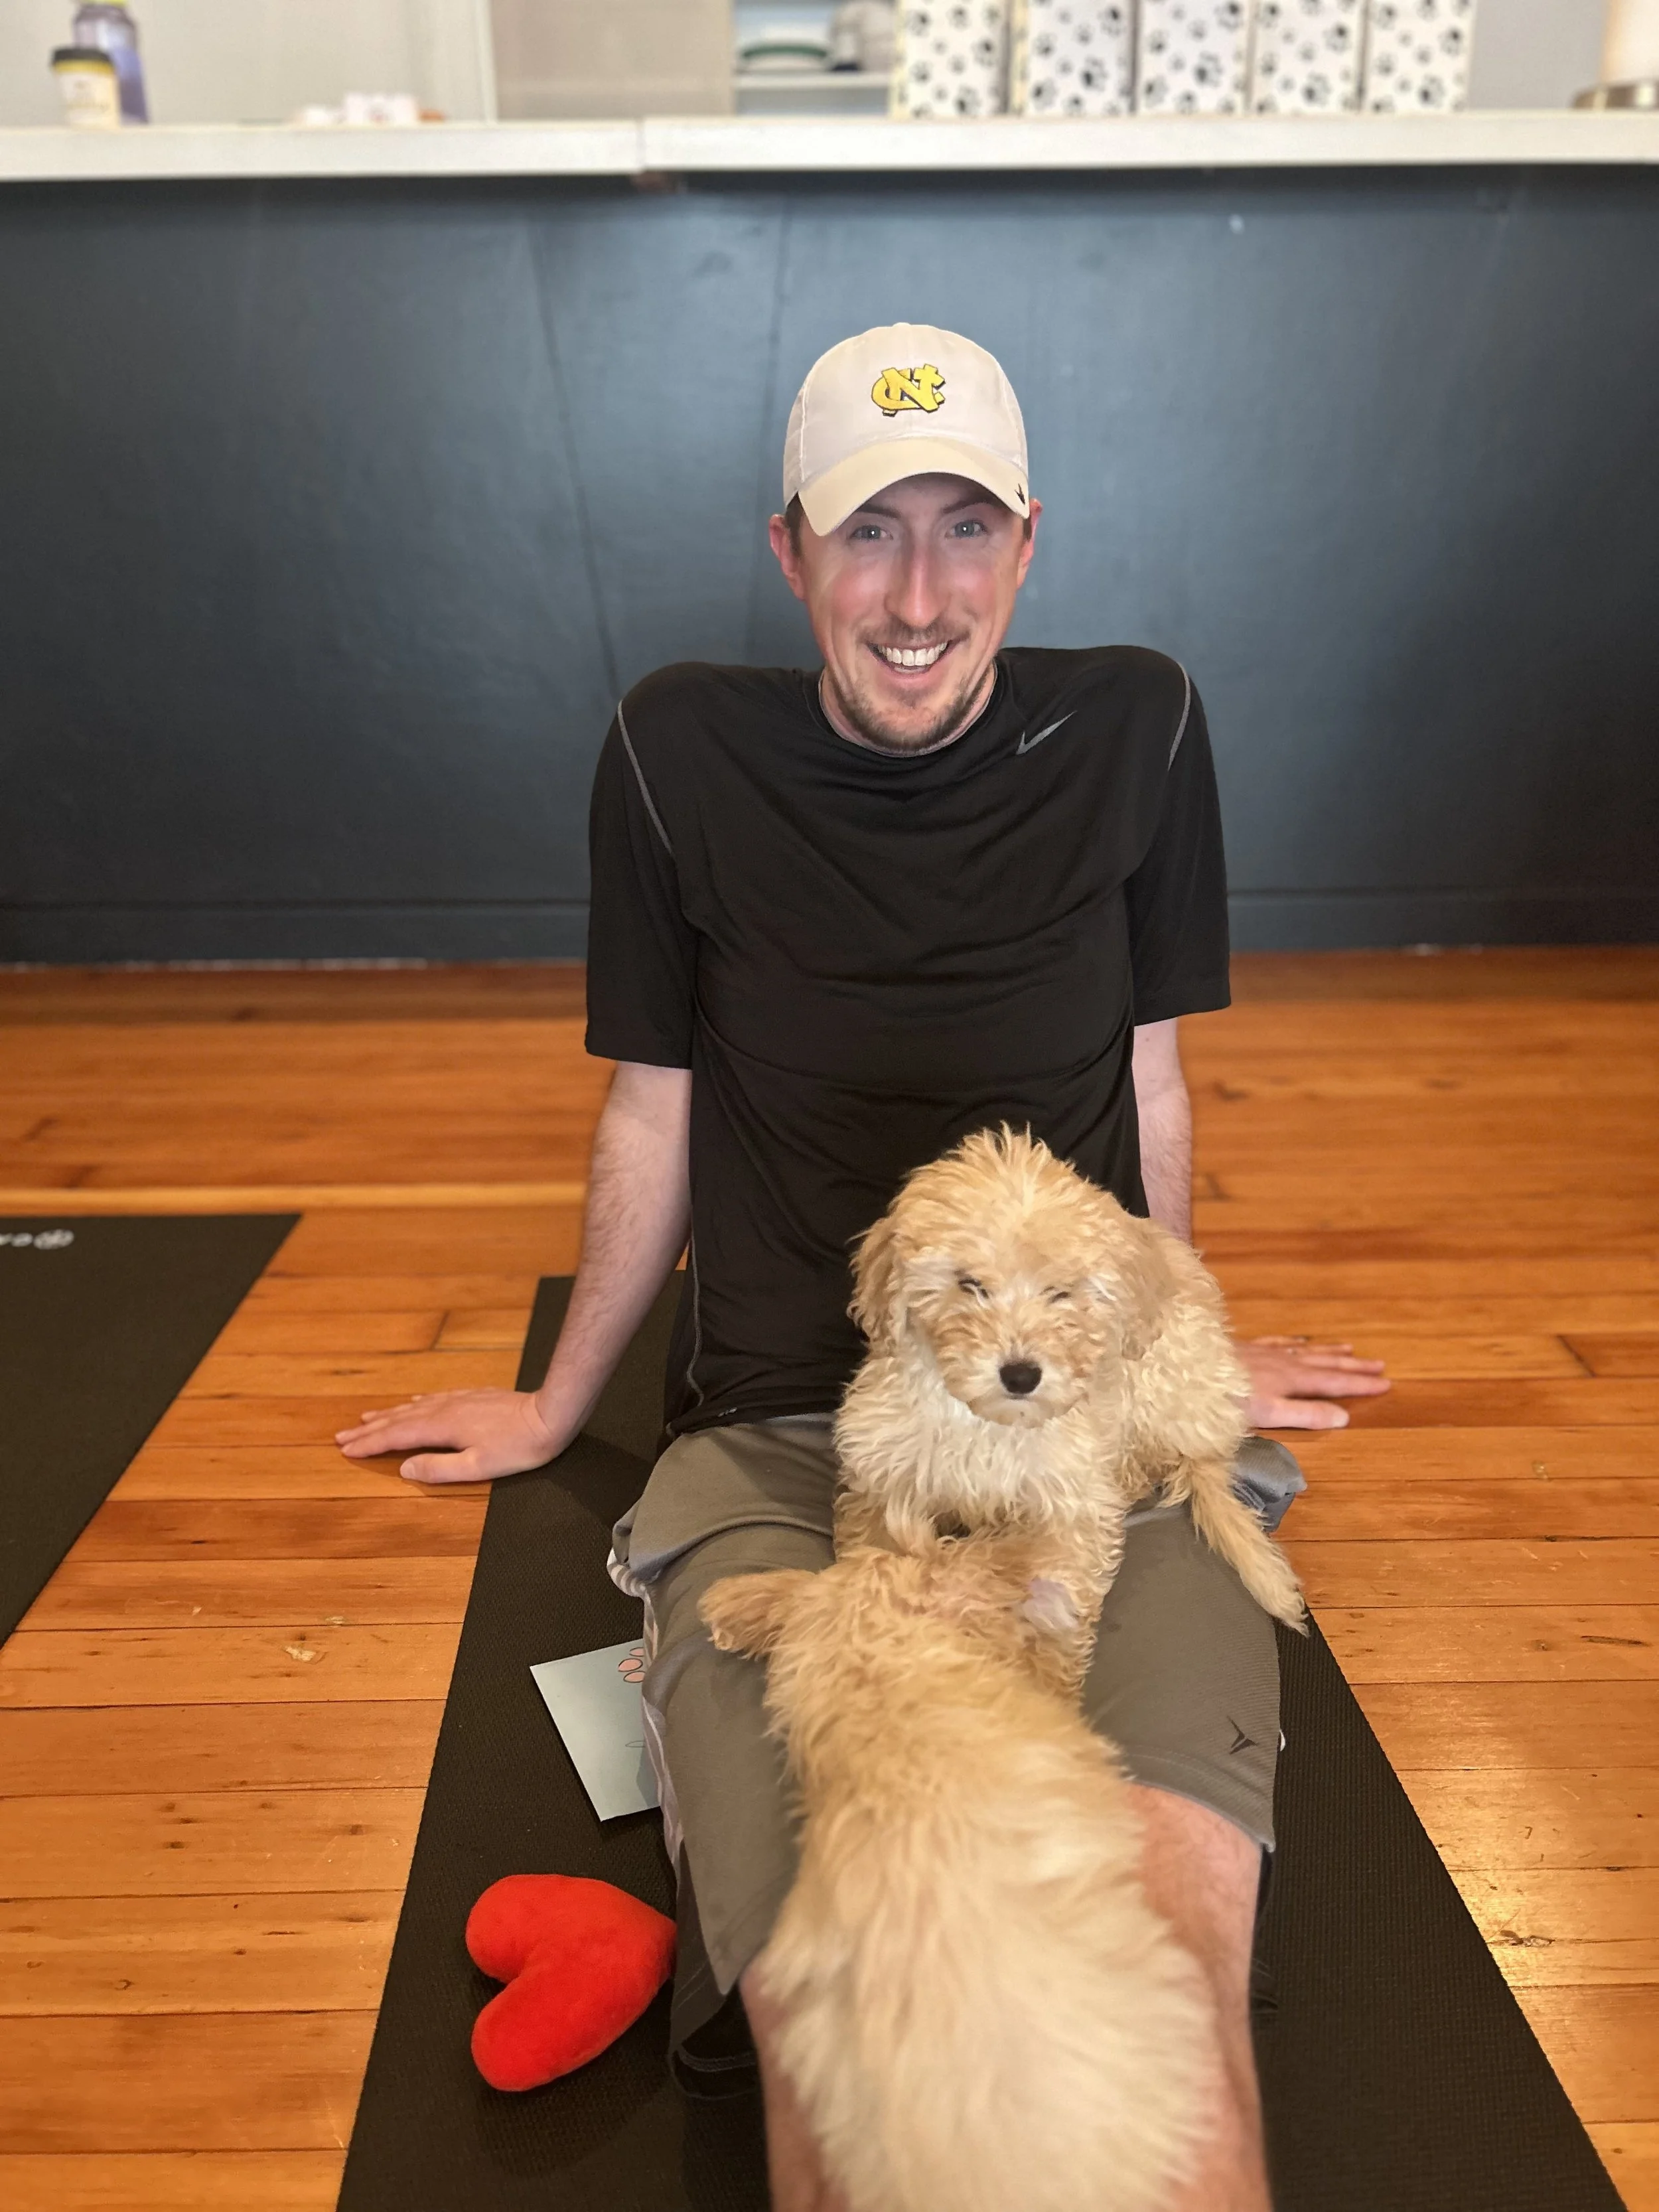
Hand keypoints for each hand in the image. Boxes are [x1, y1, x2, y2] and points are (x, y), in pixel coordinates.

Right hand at [335, 1388, 568, 1483]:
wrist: (550, 1416)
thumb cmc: (518, 1448)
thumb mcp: (477, 1467)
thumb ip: (438, 1469)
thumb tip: (404, 1468)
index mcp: (442, 1427)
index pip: (396, 1437)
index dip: (369, 1444)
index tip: (345, 1449)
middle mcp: (445, 1409)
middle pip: (399, 1419)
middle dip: (369, 1429)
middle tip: (341, 1435)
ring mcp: (459, 1399)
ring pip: (414, 1406)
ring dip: (388, 1414)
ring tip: (367, 1418)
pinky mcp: (473, 1396)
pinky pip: (433, 1397)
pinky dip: (414, 1403)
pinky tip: (413, 1402)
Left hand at [1237, 1337, 1390, 1430]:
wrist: (1188, 1371)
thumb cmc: (1227, 1400)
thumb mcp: (1269, 1414)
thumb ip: (1305, 1414)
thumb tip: (1344, 1417)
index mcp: (1291, 1381)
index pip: (1334, 1383)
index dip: (1360, 1384)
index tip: (1386, 1383)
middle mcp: (1283, 1363)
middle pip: (1325, 1364)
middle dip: (1353, 1367)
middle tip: (1380, 1365)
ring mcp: (1265, 1353)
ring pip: (1306, 1351)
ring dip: (1330, 1352)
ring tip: (1350, 1350)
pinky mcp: (1247, 1348)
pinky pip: (1279, 1342)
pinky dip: (1295, 1342)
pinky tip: (1299, 1342)